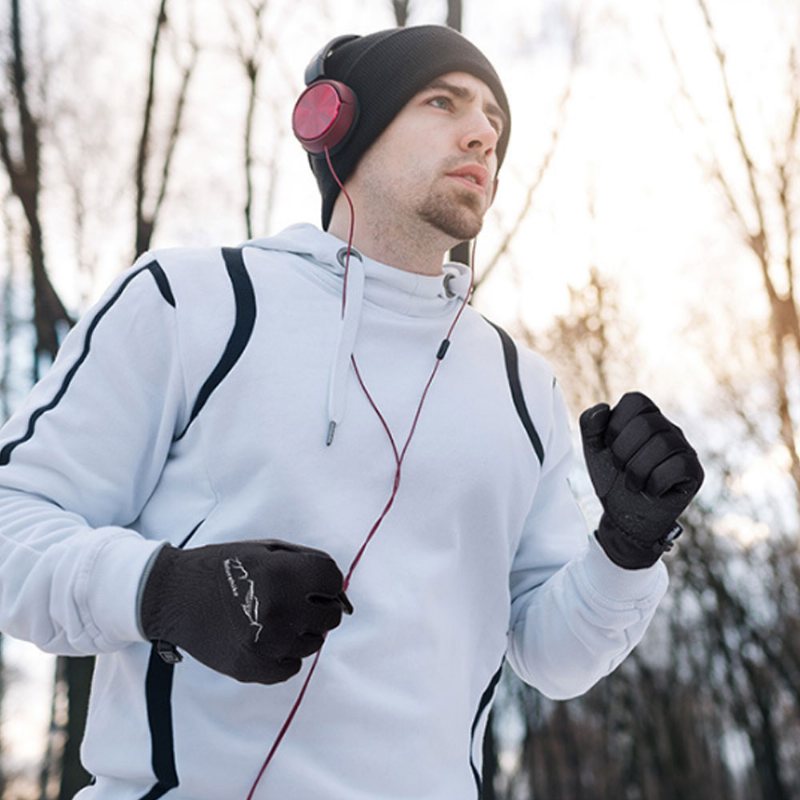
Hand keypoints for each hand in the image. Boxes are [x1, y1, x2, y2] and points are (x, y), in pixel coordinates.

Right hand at [139, 539, 352, 683]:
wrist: (172, 595)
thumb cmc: (224, 566)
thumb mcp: (266, 549)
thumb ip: (308, 562)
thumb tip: (342, 590)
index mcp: (282, 575)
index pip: (333, 580)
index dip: (326, 579)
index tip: (312, 580)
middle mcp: (277, 611)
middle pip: (330, 616)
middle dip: (319, 606)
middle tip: (294, 600)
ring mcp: (264, 644)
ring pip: (314, 643)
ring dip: (302, 630)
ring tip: (273, 617)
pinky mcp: (251, 669)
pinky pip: (292, 667)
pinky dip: (284, 654)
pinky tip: (265, 637)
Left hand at [580, 392, 703, 568]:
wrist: (623, 517)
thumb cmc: (611, 478)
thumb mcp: (593, 449)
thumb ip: (590, 424)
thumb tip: (604, 407)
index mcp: (645, 416)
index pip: (635, 400)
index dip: (615, 425)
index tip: (609, 447)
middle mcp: (668, 428)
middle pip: (648, 422)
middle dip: (623, 450)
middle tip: (620, 469)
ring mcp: (685, 449)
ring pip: (663, 444)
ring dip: (637, 470)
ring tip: (632, 484)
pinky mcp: (694, 472)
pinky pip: (678, 466)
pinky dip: (655, 483)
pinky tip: (650, 492)